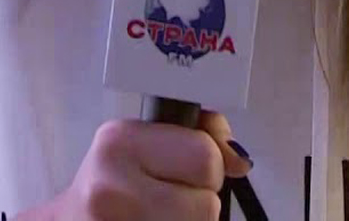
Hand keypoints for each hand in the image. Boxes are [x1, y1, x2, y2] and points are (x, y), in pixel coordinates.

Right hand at [21, 111, 251, 220]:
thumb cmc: (109, 185)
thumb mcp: (140, 145)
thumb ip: (195, 137)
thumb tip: (239, 160)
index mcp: (118, 144)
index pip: (205, 158)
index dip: (202, 169)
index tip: (177, 171)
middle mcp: (112, 189)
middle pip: (208, 205)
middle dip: (197, 203)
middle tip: (165, 199)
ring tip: (155, 217)